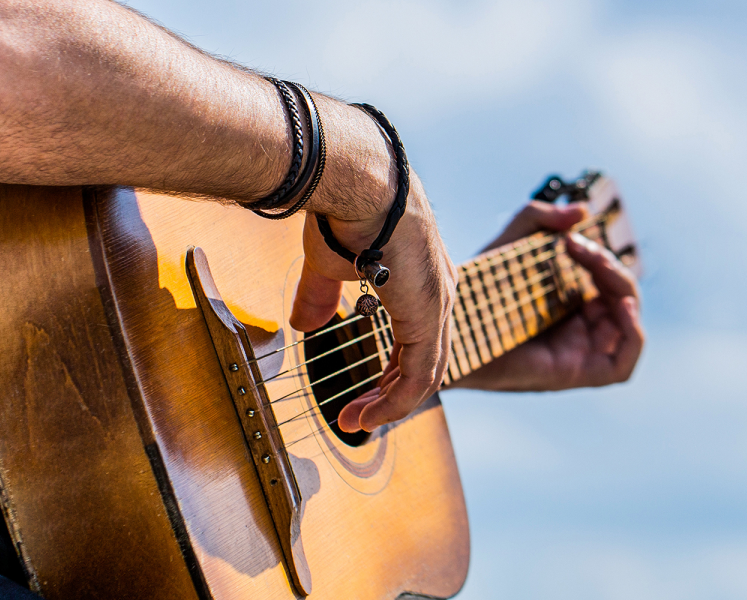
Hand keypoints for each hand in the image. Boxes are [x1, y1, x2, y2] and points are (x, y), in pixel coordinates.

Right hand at [287, 102, 455, 431]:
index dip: (394, 368)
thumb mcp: (329, 262)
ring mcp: (439, 304)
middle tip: (360, 415)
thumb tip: (305, 325)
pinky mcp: (429, 316)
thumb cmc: (345, 207)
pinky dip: (392, 402)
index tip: (366, 391)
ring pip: (426, 374)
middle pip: (427, 360)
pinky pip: (417, 376)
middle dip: (392, 392)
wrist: (357, 180)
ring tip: (355, 422)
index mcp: (424, 277)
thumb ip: (322, 295)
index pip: (420, 336)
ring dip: (389, 404)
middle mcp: (440, 292)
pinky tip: (364, 416)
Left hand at [451, 201, 643, 390]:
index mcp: (567, 305)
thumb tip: (581, 211)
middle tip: (578, 246)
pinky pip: (620, 366)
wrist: (446, 328)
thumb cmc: (475, 290)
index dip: (602, 260)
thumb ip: (539, 218)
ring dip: (622, 290)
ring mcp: (576, 354)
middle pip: (621, 301)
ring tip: (596, 265)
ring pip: (628, 326)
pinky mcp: (572, 374)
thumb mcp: (509, 243)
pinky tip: (621, 305)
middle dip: (609, 267)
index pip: (608, 284)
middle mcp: (576, 331)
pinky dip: (633, 335)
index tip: (573, 238)